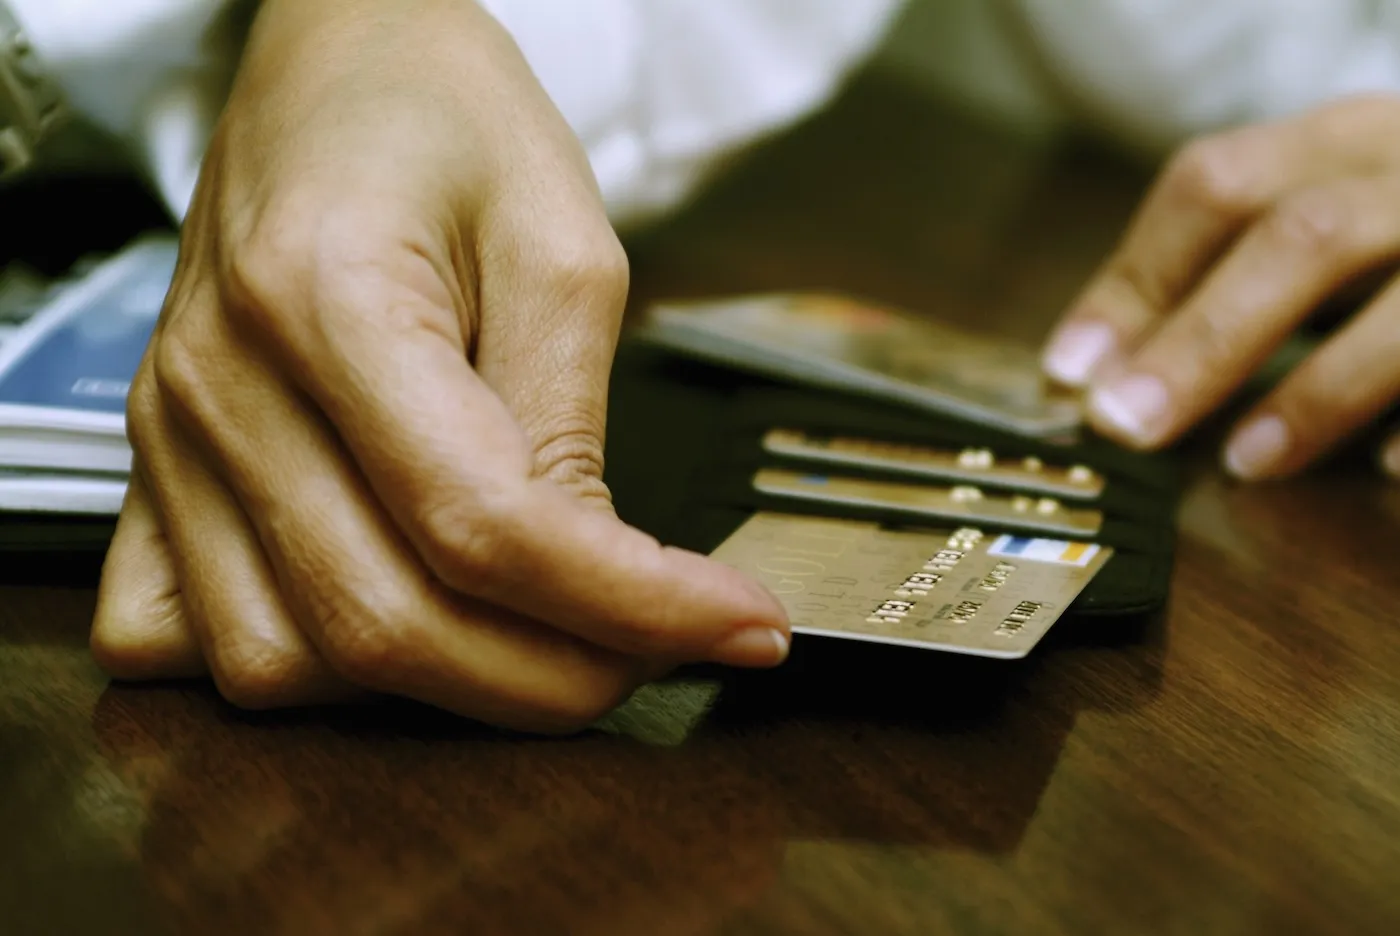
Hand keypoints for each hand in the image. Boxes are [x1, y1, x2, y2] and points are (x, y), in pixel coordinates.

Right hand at [89, 0, 788, 732]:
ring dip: (440, 686)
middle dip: (557, 674)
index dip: (630, 605)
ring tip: (542, 634)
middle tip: (660, 649)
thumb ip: (569, 424)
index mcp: (328, 297)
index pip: (488, 526)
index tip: (735, 624)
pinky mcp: (153, 466)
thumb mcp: (561, 247)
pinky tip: (387, 621)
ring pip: (289, 663)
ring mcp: (171, 436)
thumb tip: (598, 578)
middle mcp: (224, 384)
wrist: (339, 69)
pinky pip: (176, 637)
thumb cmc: (445, 122)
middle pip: (390, 621)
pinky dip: (299, 671)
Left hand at [1040, 94, 1399, 479]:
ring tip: (1245, 462)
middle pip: (1304, 236)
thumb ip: (1219, 276)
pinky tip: (1385, 471)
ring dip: (1315, 394)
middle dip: (1204, 340)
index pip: (1217, 185)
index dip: (1136, 279)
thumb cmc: (1397, 240)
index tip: (1071, 369)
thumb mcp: (1319, 223)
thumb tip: (1096, 369)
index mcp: (1344, 139)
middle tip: (1128, 424)